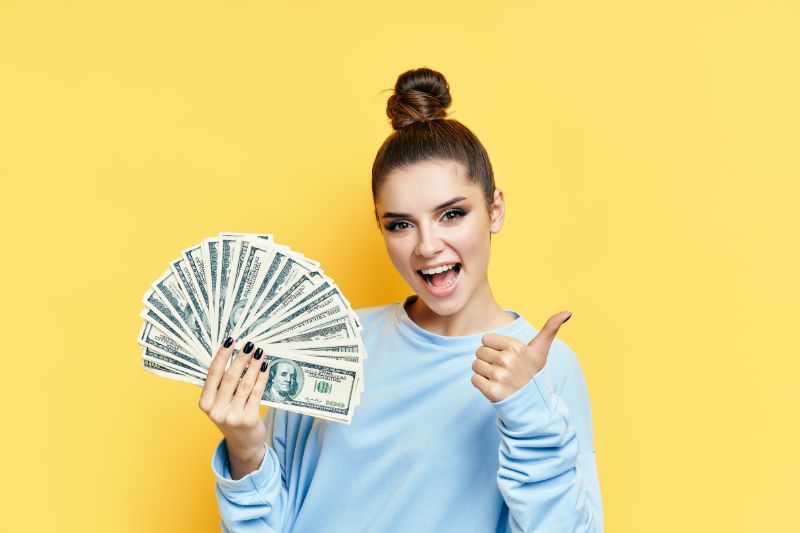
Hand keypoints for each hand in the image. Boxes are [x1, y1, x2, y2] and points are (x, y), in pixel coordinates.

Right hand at [198, 338, 270, 478]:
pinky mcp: (248, 420)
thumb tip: (233, 353)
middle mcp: (216, 411)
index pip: (213, 374)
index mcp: (205, 403)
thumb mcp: (219, 403)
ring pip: (245, 384)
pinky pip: (257, 393)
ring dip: (254, 365)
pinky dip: (262, 378)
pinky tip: (265, 367)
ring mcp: (232, 416)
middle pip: (230, 377)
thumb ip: (221, 384)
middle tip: (250, 344)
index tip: (231, 340)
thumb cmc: (230, 416)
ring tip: (260, 353)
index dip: (222, 355)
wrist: (243, 444)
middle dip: (241, 358)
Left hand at [471, 311, 571, 402]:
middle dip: (488, 359)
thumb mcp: (541, 350)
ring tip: (499, 377)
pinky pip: (474, 379)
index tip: (507, 357)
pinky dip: (481, 384)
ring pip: (475, 365)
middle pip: (479, 352)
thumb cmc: (532, 372)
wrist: (533, 402)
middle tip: (504, 369)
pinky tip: (495, 386)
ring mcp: (499, 376)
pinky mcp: (492, 391)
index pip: (485, 339)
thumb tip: (568, 311)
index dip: (494, 347)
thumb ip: (550, 328)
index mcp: (515, 346)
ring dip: (484, 372)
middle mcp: (506, 360)